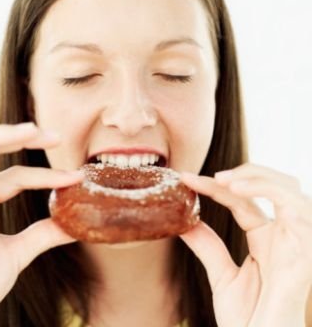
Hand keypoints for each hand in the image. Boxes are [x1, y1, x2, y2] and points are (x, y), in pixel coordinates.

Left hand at [179, 163, 311, 326]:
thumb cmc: (248, 320)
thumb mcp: (222, 276)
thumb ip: (207, 245)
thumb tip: (184, 221)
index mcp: (266, 239)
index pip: (241, 200)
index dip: (214, 187)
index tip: (186, 179)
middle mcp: (284, 234)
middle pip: (272, 185)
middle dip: (243, 172)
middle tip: (210, 176)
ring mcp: (298, 239)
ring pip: (288, 188)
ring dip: (255, 176)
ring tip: (221, 180)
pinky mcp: (305, 249)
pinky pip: (296, 206)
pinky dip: (268, 190)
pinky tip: (237, 190)